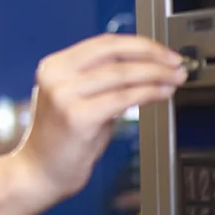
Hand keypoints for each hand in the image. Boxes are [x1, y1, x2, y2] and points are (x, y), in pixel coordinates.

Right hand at [13, 34, 185, 201]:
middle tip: (176, 62)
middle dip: (152, 54)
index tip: (163, 51)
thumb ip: (101, 82)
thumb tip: (144, 68)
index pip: (104, 43)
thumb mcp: (76, 100)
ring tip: (176, 78)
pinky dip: (149, 92)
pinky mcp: (78, 116)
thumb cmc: (62, 140)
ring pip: (122, 74)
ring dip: (156, 74)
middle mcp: (56, 76)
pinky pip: (124, 98)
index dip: (139, 44)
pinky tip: (163, 93)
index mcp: (54, 66)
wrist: (39, 172)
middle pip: (114, 52)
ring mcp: (64, 95)